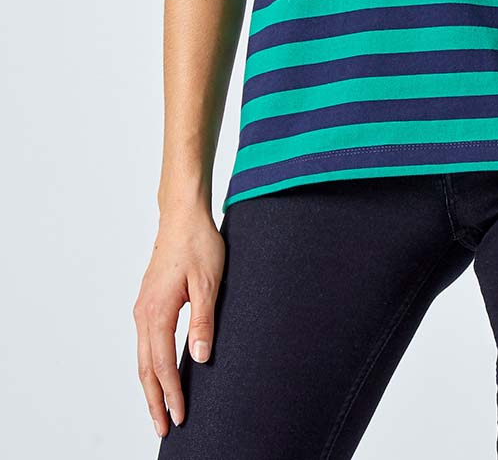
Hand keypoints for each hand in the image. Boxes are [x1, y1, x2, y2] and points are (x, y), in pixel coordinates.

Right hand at [132, 206, 225, 439]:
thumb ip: (202, 322)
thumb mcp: (208, 282)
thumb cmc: (198, 243)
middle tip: (163, 429)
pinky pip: (145, 342)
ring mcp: (142, 308)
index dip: (172, 394)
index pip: (163, 365)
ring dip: (151, 385)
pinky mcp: (147, 302)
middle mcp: (143, 313)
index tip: (180, 417)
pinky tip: (159, 373)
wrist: (182, 216)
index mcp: (157, 312)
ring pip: (143, 357)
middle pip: (146, 368)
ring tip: (159, 409)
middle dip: (154, 401)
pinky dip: (151, 365)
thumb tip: (199, 359)